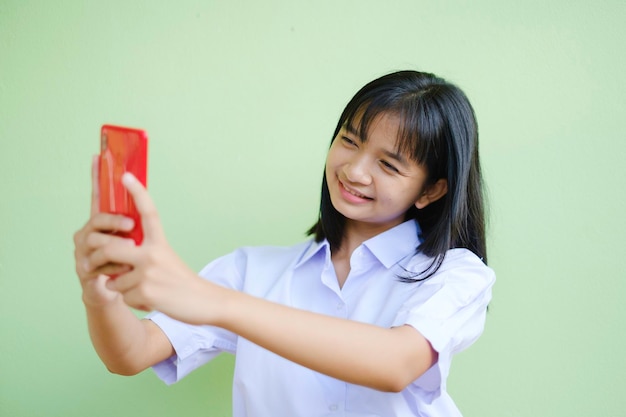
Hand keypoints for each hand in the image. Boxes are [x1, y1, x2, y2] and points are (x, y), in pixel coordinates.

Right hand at [74, 156, 133, 306]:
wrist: (118, 293)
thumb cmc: (129, 264)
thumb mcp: (137, 241)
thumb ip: (138, 221)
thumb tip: (147, 196)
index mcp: (102, 223)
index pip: (98, 196)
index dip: (97, 177)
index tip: (97, 157)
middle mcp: (87, 233)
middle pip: (97, 219)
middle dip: (114, 221)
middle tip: (131, 226)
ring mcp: (82, 251)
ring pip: (96, 242)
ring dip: (117, 248)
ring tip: (131, 255)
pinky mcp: (83, 269)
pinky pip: (97, 264)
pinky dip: (114, 267)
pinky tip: (123, 271)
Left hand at [83, 171, 211, 321]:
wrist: (203, 302)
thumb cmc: (181, 281)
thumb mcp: (166, 258)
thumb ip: (143, 252)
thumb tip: (113, 255)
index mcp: (159, 242)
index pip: (148, 212)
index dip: (137, 192)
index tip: (126, 176)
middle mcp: (153, 254)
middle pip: (110, 248)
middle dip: (95, 258)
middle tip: (89, 264)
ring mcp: (148, 273)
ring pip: (113, 278)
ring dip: (119, 286)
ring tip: (140, 288)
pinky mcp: (145, 293)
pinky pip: (122, 295)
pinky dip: (131, 299)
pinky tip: (148, 299)